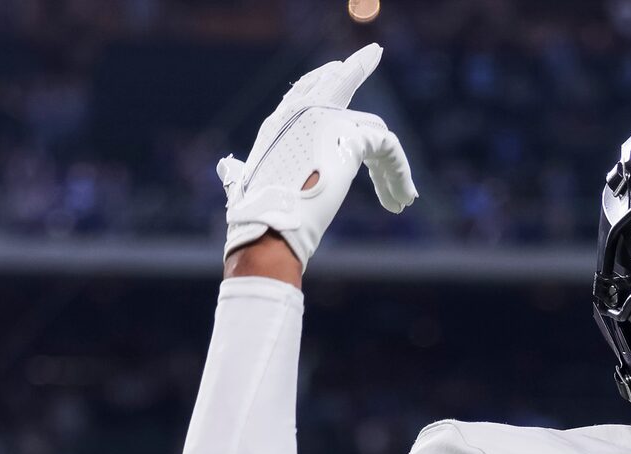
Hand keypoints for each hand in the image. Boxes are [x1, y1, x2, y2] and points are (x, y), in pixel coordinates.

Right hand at [218, 44, 415, 271]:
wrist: (270, 225)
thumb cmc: (256, 216)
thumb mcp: (245, 185)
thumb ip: (239, 172)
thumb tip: (227, 168)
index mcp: (280, 124)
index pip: (305, 90)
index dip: (324, 77)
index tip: (340, 66)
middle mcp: (303, 113)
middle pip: (338, 83)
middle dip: (358, 66)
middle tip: (375, 52)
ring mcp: (326, 120)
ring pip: (373, 128)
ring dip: (392, 168)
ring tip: (403, 198)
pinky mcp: (349, 138)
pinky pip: (388, 146)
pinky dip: (400, 174)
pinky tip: (403, 198)